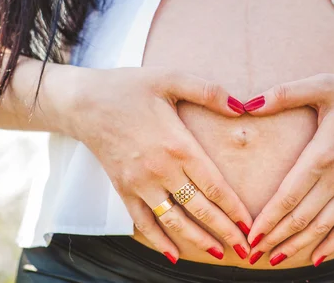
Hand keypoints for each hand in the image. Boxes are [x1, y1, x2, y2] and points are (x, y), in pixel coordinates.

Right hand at [66, 67, 252, 262]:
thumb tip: (241, 106)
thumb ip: (208, 91)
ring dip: (198, 240)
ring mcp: (140, 184)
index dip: (234, 208)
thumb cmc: (130, 87)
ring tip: (218, 253)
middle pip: (199, 209)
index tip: (250, 224)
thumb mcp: (171, 78)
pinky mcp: (123, 189)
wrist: (84, 102)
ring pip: (174, 221)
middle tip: (245, 248)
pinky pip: (143, 222)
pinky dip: (159, 241)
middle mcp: (161, 170)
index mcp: (178, 145)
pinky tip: (174, 255)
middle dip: (225, 231)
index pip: (214, 186)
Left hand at [243, 72, 333, 265]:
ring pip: (321, 227)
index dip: (267, 219)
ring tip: (274, 260)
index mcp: (323, 154)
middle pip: (300, 218)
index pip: (288, 195)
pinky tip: (316, 258)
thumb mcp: (323, 84)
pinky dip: (331, 244)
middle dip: (274, 238)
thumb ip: (285, 93)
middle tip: (251, 254)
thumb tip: (248, 104)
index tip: (249, 236)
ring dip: (296, 246)